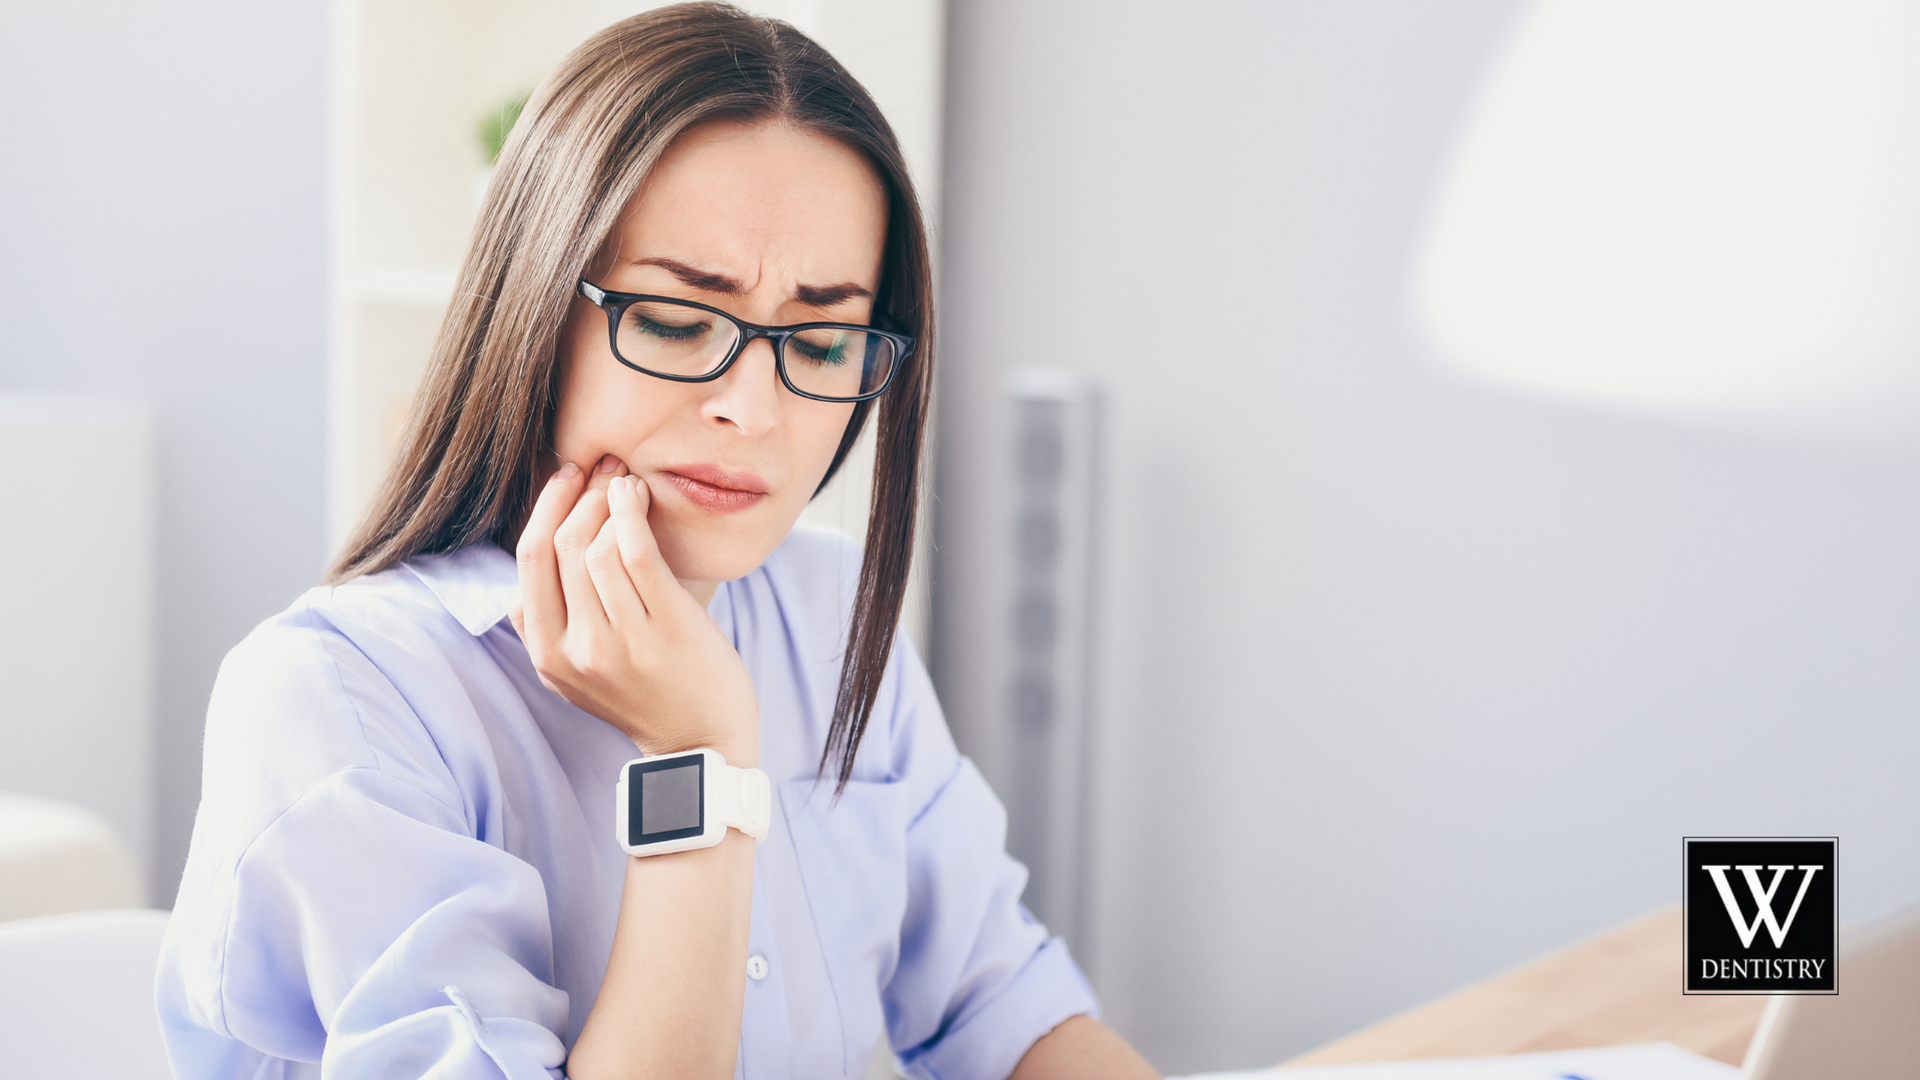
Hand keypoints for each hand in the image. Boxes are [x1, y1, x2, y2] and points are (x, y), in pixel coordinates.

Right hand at [510, 456, 758, 764]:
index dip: (544, 510)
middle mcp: (577, 650)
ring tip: (627, 481)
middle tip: (603, 467)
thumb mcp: (576, 675)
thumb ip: (546, 631)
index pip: (530, 562)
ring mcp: (621, 641)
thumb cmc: (646, 696)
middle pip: (562, 546)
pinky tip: (638, 497)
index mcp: (548, 656)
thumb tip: (522, 582)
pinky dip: (632, 513)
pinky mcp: (665, 629)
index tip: (566, 479)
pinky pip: (637, 552)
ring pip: (597, 545)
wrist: (701, 743)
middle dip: (580, 494)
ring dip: (611, 499)